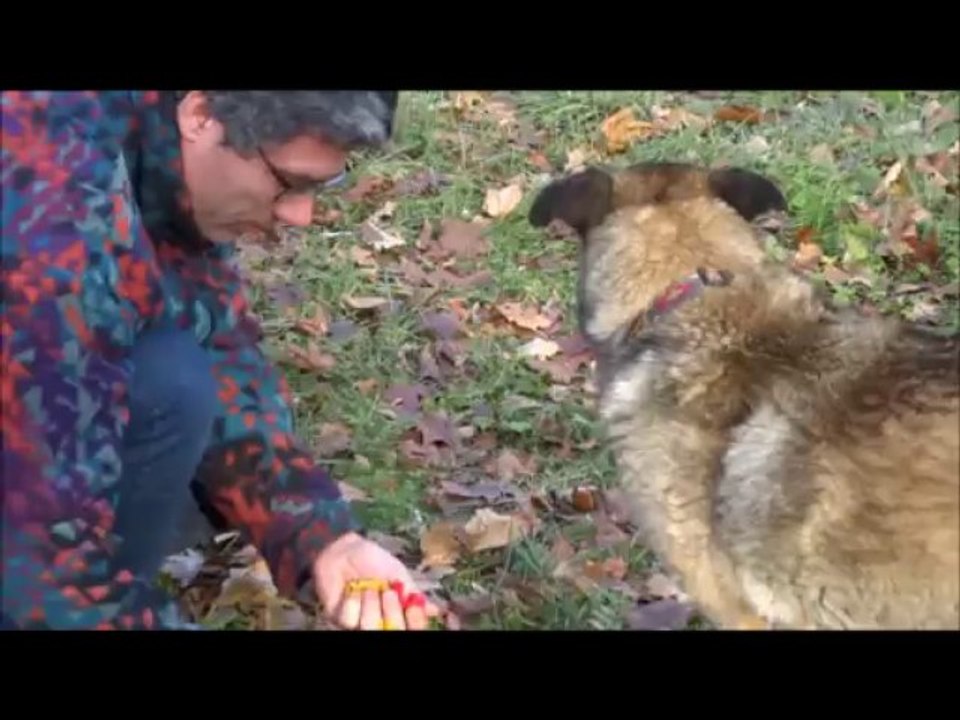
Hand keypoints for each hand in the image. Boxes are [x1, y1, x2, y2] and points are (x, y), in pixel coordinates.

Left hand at [313, 532, 439, 629]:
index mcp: (398, 610)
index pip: (412, 627)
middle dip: (391, 611)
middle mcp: (382, 619)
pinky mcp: (341, 619)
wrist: (346, 550)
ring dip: (370, 604)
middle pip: (393, 631)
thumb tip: (436, 610)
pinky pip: (350, 620)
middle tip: (387, 592)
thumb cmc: (373, 560)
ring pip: (370, 628)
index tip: (413, 607)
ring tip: (367, 587)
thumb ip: (414, 593)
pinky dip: (353, 602)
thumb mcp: (398, 574)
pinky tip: (351, 589)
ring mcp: (361, 621)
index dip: (415, 621)